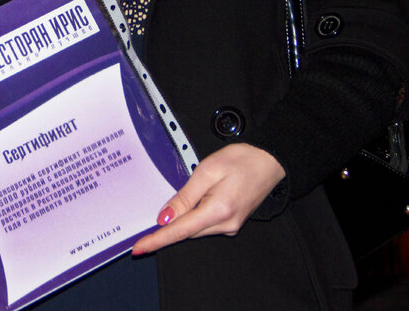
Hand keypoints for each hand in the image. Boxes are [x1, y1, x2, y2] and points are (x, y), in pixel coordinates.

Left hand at [132, 143, 284, 254]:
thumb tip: (165, 217)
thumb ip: (185, 196)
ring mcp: (230, 226)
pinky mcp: (231, 223)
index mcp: (218, 211)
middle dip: (167, 227)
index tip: (138, 248)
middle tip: (148, 223)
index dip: (157, 240)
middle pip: (186, 231)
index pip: (180, 231)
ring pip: (195, 228)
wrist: (270, 161)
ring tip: (187, 195)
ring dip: (182, 220)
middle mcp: (226, 224)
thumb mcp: (208, 170)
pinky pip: (205, 224)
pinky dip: (194, 217)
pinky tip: (196, 200)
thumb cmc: (242, 160)